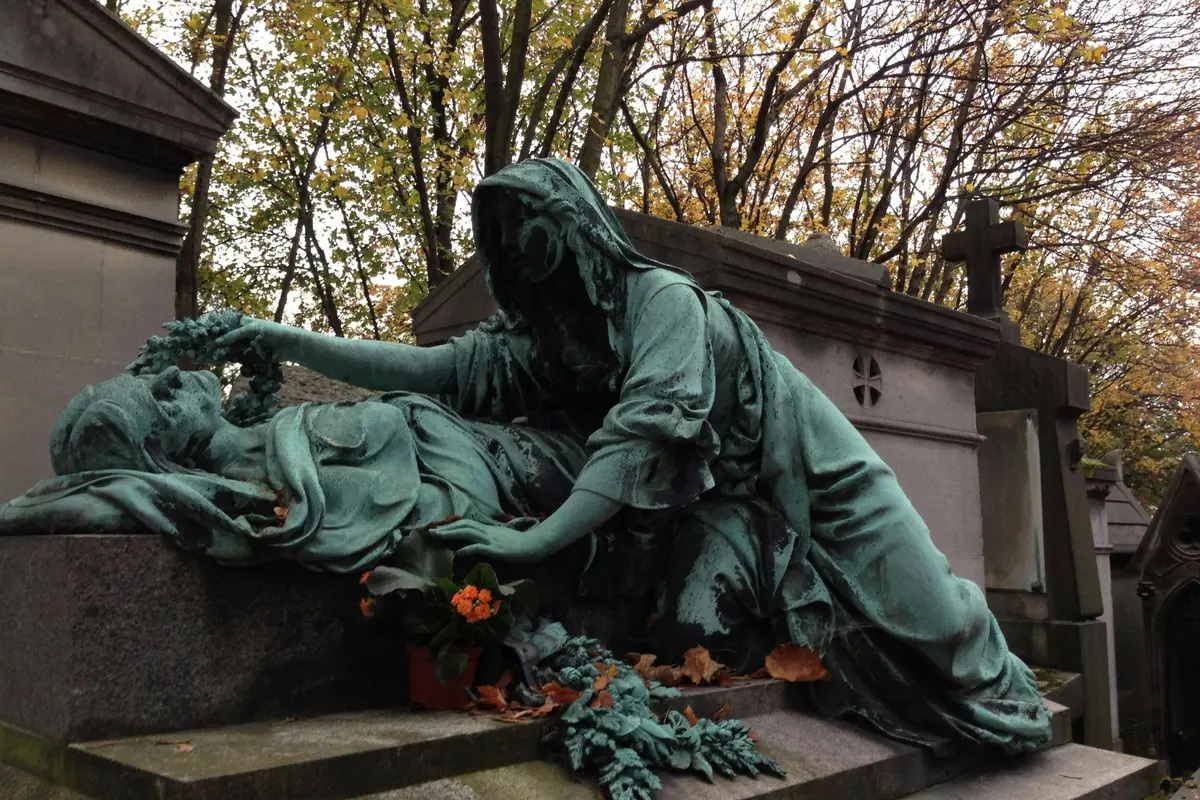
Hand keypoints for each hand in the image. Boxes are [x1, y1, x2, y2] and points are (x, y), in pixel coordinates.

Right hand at [214, 318, 303, 360]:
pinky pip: (242, 359)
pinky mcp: (254, 357)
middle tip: (207, 350)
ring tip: (216, 357)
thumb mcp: (252, 329)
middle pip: (228, 340)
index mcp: (244, 323)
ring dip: (228, 354)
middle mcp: (245, 334)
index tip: (203, 337)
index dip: (216, 331)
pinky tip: (231, 362)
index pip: (226, 326)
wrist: (290, 345)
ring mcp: (249, 346)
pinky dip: (238, 361)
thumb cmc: (273, 332)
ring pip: (234, 351)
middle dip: (220, 345)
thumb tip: (217, 342)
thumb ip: (234, 335)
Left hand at [427, 518, 552, 562]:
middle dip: (446, 527)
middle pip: (463, 525)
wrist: (535, 544)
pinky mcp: (495, 549)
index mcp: (489, 529)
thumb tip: (479, 542)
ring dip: (450, 534)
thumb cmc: (521, 543)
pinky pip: (477, 547)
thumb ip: (491, 537)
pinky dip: (465, 549)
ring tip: (436, 536)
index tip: (440, 527)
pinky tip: (456, 553)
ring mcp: (491, 539)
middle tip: (431, 530)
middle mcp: (487, 531)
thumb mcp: (503, 537)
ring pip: (466, 532)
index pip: (467, 523)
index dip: (452, 524)